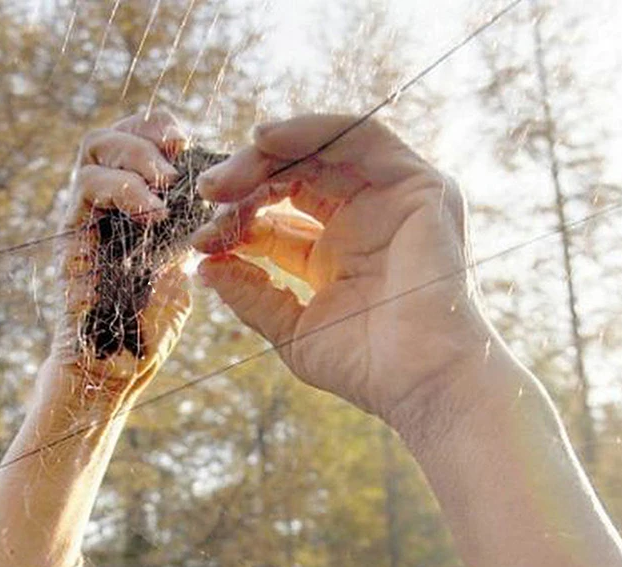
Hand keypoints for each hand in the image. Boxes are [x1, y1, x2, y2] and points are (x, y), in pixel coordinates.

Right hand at [51, 110, 191, 403]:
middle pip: (111, 137)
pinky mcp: (71, 239)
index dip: (160, 132)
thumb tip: (215, 205)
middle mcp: (105, 208)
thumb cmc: (150, 328)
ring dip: (135, 156)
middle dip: (146, 134)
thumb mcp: (182, 272)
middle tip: (176, 152)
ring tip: (164, 183)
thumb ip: (188, 238)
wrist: (115, 370)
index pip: (137, 145)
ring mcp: (85, 220)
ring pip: (94, 152)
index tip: (188, 142)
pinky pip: (86, 191)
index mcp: (133, 210)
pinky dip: (122, 190)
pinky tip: (152, 212)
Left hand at [192, 114, 494, 432]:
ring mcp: (391, 201)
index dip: (236, 223)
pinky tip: (265, 140)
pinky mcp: (419, 186)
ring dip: (269, 154)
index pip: (275, 222)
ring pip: (324, 151)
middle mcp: (361, 223)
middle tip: (207, 192)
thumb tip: (204, 269)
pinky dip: (313, 131)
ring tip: (228, 175)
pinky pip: (362, 137)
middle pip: (294, 178)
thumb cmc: (364, 366)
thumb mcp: (291, 329)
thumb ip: (251, 295)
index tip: (201, 240)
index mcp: (333, 257)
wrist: (420, 381)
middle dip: (246, 181)